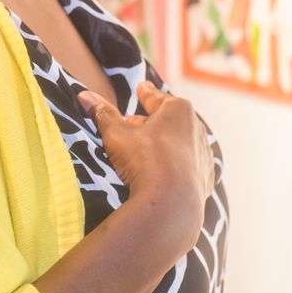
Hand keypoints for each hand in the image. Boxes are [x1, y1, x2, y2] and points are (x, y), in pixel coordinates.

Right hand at [78, 82, 215, 255]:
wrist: (172, 205)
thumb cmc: (145, 161)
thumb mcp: (117, 134)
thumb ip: (103, 114)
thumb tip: (84, 95)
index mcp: (178, 110)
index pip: (155, 97)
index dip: (145, 93)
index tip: (141, 88)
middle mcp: (196, 128)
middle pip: (168, 120)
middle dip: (151, 121)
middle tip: (133, 125)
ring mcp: (204, 154)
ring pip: (179, 142)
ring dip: (164, 143)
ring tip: (145, 151)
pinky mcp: (206, 178)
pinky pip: (188, 165)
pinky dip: (176, 164)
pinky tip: (164, 172)